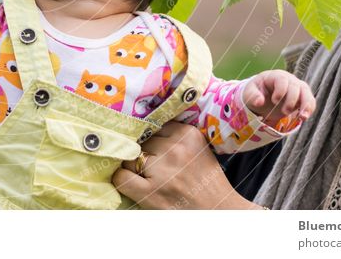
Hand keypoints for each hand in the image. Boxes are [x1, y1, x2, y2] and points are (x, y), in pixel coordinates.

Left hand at [112, 122, 259, 208]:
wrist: (218, 212)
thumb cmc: (205, 181)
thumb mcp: (197, 149)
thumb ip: (174, 136)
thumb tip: (142, 127)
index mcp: (188, 134)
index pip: (154, 127)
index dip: (153, 140)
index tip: (158, 151)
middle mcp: (175, 149)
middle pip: (141, 142)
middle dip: (144, 154)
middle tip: (157, 169)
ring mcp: (162, 170)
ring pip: (129, 159)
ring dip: (134, 168)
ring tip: (150, 179)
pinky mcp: (151, 192)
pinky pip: (121, 177)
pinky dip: (122, 180)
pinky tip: (134, 185)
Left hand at [242, 70, 315, 127]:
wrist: (263, 97)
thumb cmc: (256, 92)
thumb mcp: (250, 93)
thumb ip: (253, 96)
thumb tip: (259, 102)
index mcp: (275, 76)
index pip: (282, 79)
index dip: (281, 90)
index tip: (274, 101)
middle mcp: (288, 80)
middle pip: (295, 86)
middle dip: (291, 100)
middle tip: (285, 112)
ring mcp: (297, 87)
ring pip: (306, 92)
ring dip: (306, 105)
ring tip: (302, 117)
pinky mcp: (302, 97)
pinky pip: (310, 101)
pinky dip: (309, 109)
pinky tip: (304, 117)